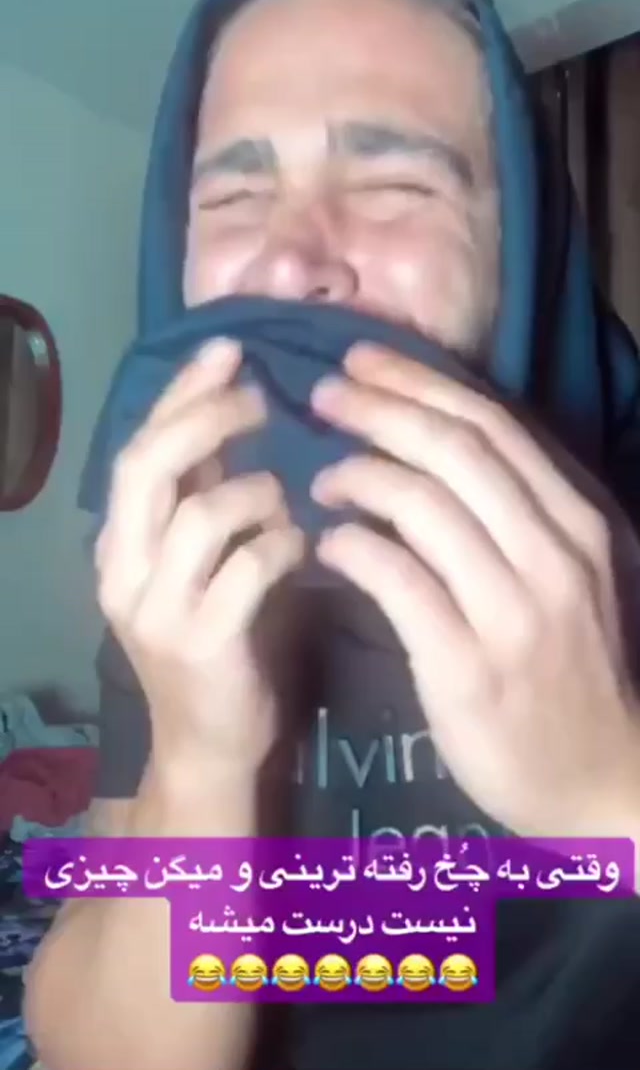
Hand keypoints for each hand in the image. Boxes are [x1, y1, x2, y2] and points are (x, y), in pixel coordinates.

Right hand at [96, 339, 304, 773]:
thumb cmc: (221, 640)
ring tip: (285, 502)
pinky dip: (284, 544)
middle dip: (208, 419)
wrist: (210, 744)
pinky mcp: (202, 644)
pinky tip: (304, 550)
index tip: (227, 350)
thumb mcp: (202, 561)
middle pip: (149, 468)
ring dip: (256, 492)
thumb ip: (208, 496)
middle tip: (261, 399)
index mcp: (120, 546)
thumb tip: (239, 414)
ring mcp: (157, 611)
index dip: (181, 394)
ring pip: (200, 515)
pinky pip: (248, 568)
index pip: (138, 449)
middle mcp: (122, 572)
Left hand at [311, 342, 639, 837]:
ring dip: (358, 476)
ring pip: (424, 505)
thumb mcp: (570, 577)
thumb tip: (438, 443)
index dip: (419, 384)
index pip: (493, 426)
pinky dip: (352, 547)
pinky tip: (328, 542)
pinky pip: (397, 580)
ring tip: (320, 479)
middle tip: (321, 393)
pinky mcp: (467, 665)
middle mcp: (555, 554)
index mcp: (580, 522)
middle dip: (379, 409)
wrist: (600, 782)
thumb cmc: (574, 671)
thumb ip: (518, 513)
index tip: (362, 361)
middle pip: (454, 450)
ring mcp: (514, 611)